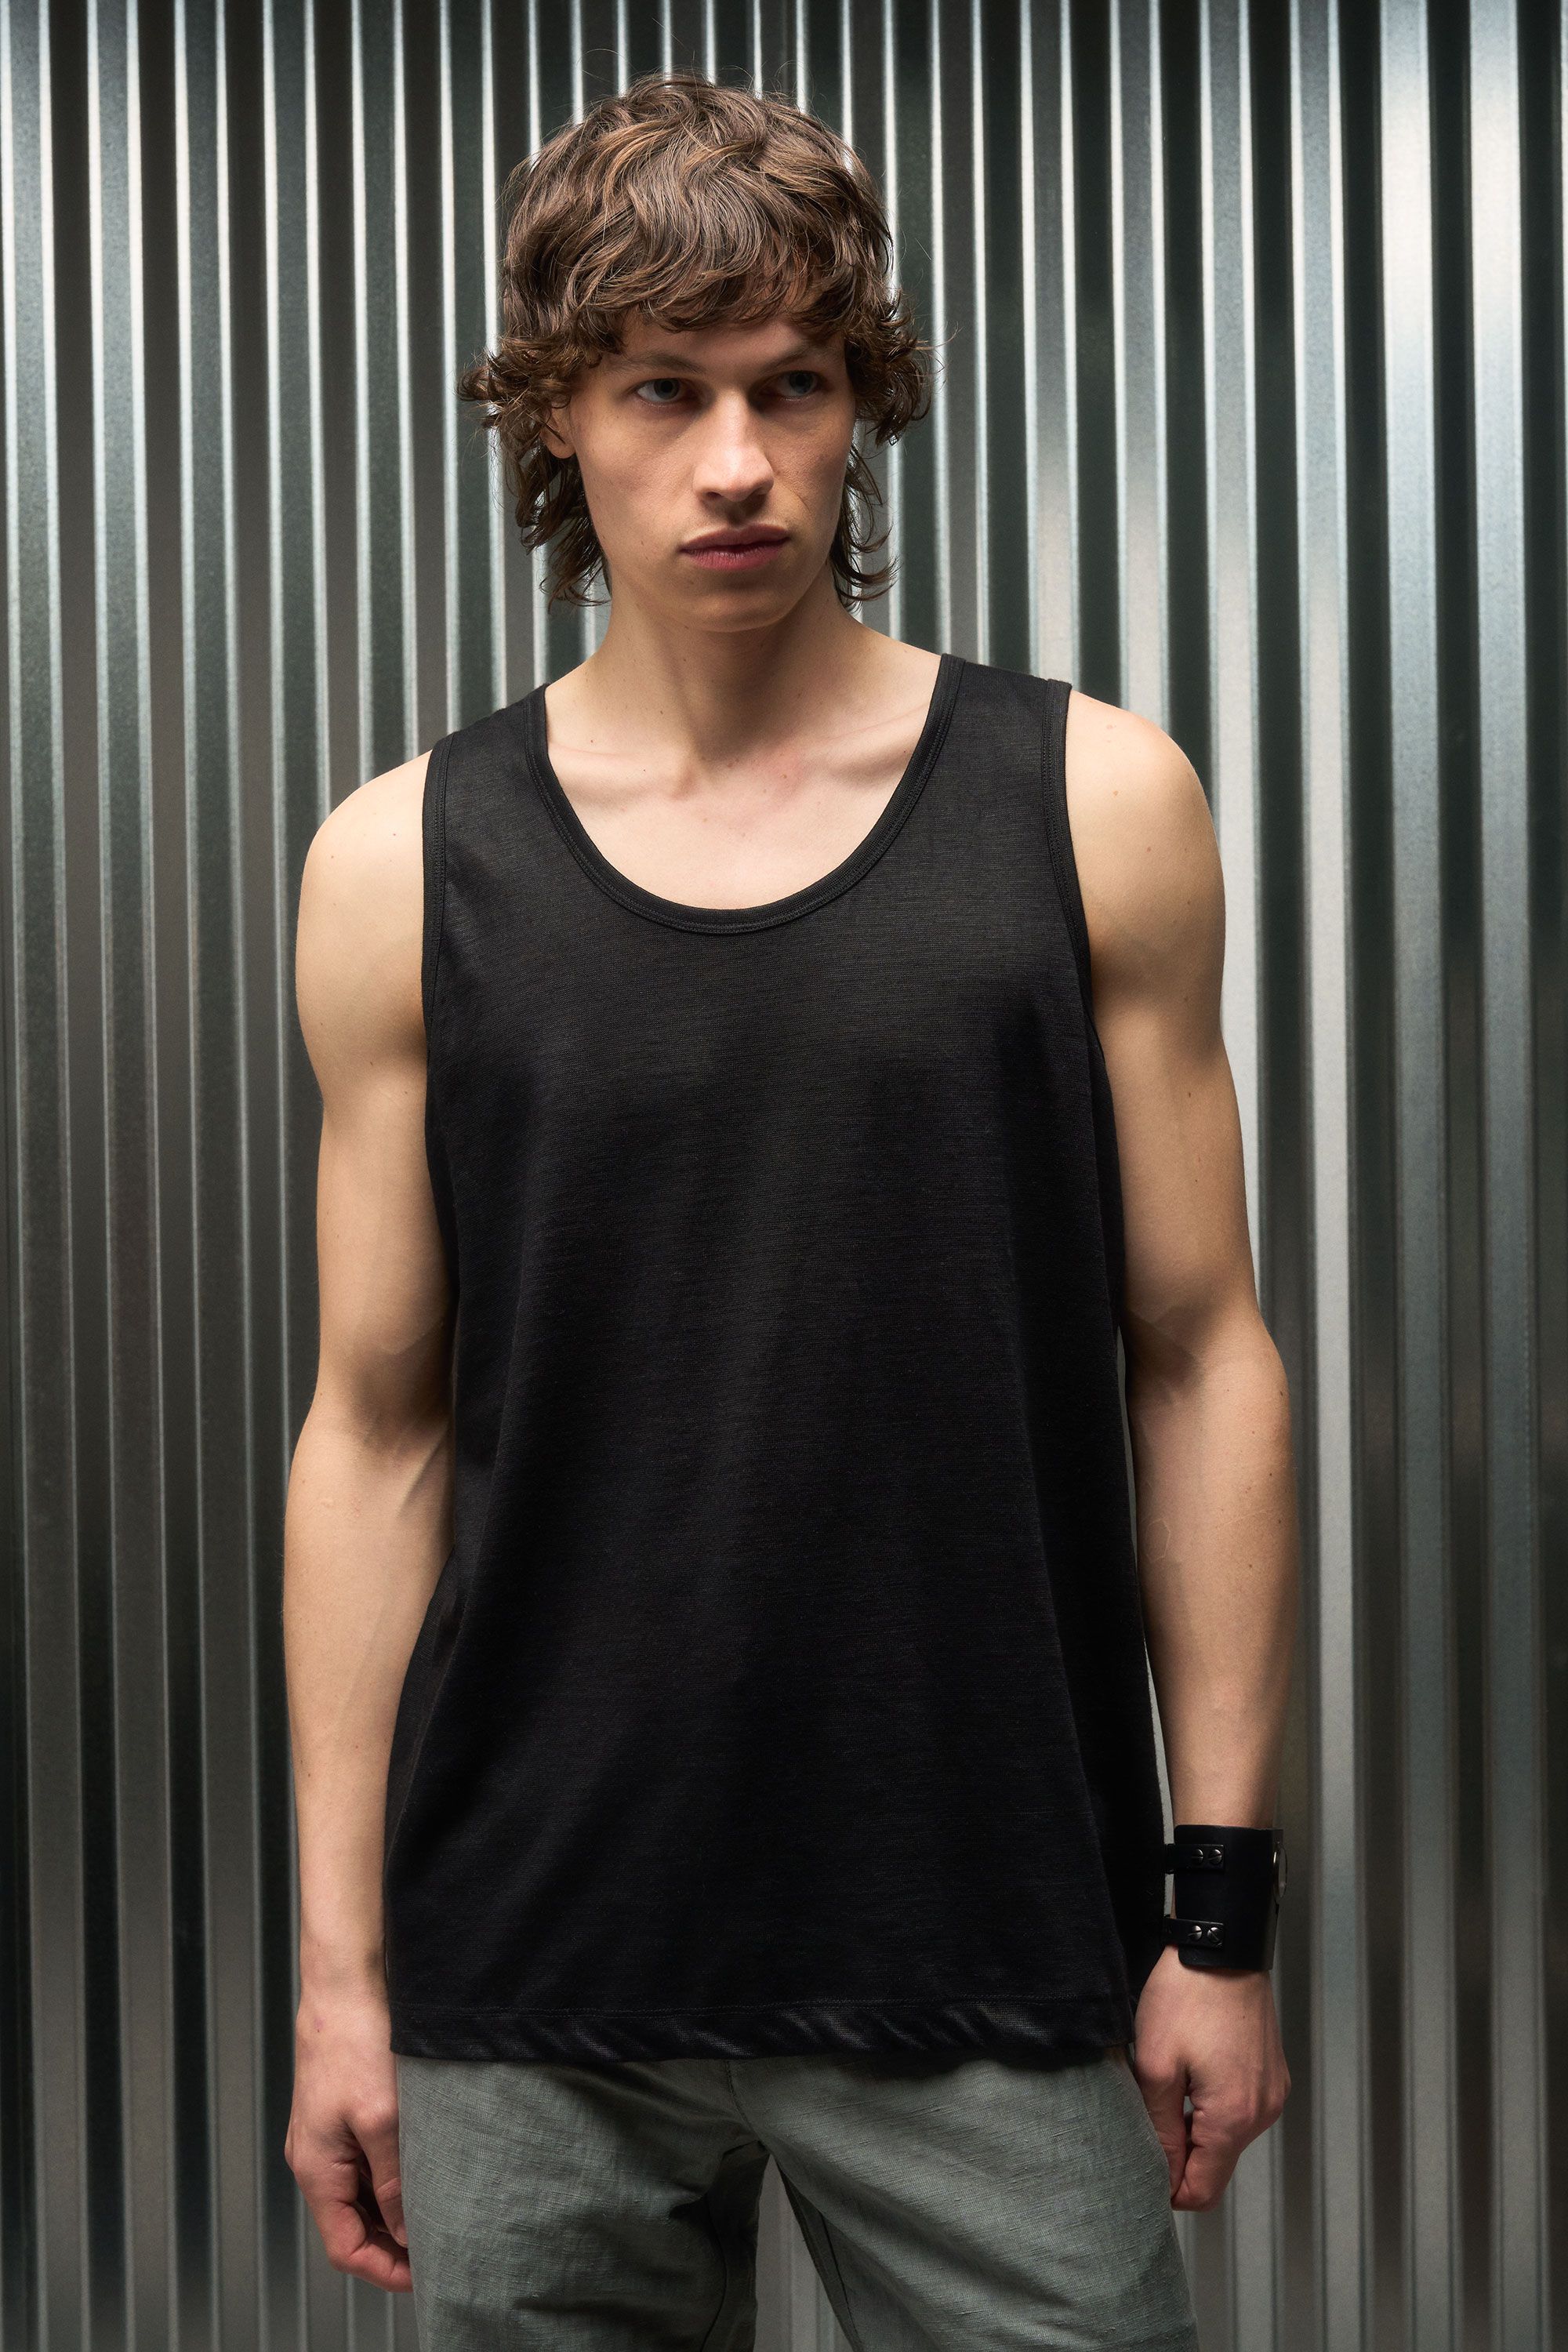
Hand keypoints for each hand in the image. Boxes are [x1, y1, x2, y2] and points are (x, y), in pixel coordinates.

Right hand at [286, 1980, 411, 2290]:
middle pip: (352, 2224)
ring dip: (394, 2207)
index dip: (384, 2269)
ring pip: (360, 2193)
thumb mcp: (382, 2119)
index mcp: (315, 2168)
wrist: (345, 1980)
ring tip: (439, 2209)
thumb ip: (392, 2180)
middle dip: (393, 2242)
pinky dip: (391, 2175)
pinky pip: (364, 2162)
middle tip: (442, 2244)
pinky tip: (423, 2168)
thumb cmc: (356, 2040)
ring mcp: (326, 2135)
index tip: (426, 2273)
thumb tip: (406, 2230)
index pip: (344, 2247)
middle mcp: (314, 2157)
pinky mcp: (341, 2112)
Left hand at [1129, 1945, 1289, 2208]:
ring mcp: (1271, 2093)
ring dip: (1197, 2126)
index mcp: (1233, 2118)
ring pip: (1228, 2137)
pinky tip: (1193, 2071)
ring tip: (1170, 2084)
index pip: (1203, 2190)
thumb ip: (1161, 2129)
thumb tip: (1163, 2175)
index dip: (1169, 2187)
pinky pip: (1240, 2110)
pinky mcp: (1272, 2075)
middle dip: (1181, 2154)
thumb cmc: (1186, 1997)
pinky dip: (1215, 2105)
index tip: (1142, 2166)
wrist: (1223, 1945)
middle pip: (1216, 2165)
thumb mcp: (1156, 2065)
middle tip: (1148, 2117)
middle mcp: (1262, 2113)